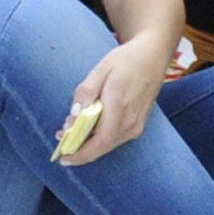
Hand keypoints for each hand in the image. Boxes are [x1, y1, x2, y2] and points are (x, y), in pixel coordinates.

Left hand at [59, 41, 168, 164]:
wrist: (152, 57)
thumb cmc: (125, 61)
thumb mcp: (100, 70)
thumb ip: (85, 93)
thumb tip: (72, 117)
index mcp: (120, 106)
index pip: (100, 141)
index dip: (81, 153)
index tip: (63, 158)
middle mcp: (131, 121)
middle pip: (103, 147)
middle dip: (80, 149)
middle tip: (61, 138)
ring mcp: (137, 125)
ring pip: (109, 144)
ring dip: (88, 143)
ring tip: (70, 130)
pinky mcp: (139, 125)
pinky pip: (116, 138)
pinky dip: (99, 137)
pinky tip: (88, 126)